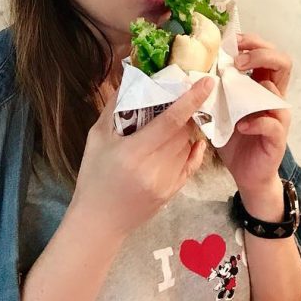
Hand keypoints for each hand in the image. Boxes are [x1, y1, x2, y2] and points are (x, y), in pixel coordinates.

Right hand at [71, 77, 213, 238]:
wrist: (98, 222)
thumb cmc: (93, 176)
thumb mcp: (96, 138)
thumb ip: (113, 107)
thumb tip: (131, 78)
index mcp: (133, 152)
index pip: (171, 121)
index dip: (191, 100)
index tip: (207, 82)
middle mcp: (154, 168)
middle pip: (182, 132)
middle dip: (184, 114)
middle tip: (177, 102)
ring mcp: (166, 183)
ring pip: (187, 146)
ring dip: (184, 132)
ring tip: (168, 128)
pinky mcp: (173, 193)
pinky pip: (191, 164)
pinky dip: (191, 149)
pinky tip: (189, 142)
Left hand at [218, 36, 291, 213]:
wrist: (247, 174)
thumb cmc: (235, 139)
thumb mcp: (222, 109)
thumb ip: (217, 89)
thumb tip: (195, 69)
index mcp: (262, 85)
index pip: (268, 53)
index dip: (253, 42)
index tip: (233, 42)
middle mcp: (274, 97)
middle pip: (283, 62)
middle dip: (261, 54)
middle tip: (238, 61)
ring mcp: (279, 116)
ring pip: (278, 90)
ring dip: (255, 87)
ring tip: (234, 90)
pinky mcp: (278, 137)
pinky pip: (272, 123)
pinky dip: (255, 121)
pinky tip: (240, 125)